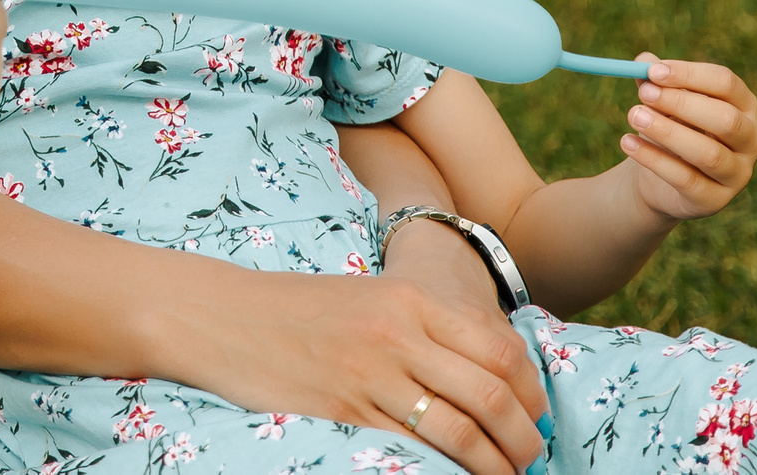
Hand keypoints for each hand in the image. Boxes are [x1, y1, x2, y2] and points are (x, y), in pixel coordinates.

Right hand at [193, 271, 549, 474]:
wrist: (220, 316)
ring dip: (496, 465)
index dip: (532, 393)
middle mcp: (397, 333)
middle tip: (532, 458)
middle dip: (525, 438)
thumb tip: (486, 371)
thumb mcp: (369, 299)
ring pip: (461, 431)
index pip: (500, 349)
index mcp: (409, 298)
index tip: (537, 418)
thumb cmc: (296, 309)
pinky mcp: (344, 412)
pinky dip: (445, 471)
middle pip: (491, 394)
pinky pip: (412, 449)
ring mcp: (370, 375)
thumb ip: (423, 326)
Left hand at [620, 54, 756, 221]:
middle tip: (644, 94)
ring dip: (668, 132)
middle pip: (725, 119)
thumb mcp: (662, 101)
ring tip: (633, 115)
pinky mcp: (715, 201)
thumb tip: (643, 60)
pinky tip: (627, 142)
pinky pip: (687, 180)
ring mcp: (737, 174)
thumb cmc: (669, 128)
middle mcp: (751, 140)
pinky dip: (654, 160)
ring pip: (709, 154)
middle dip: (682, 103)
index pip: (726, 84)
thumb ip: (655, 81)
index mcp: (744, 106)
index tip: (653, 71)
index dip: (690, 75)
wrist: (658, 179)